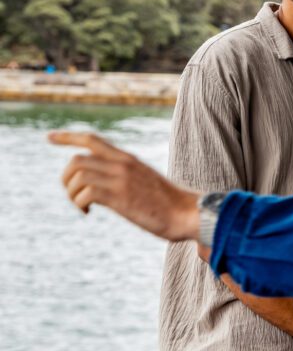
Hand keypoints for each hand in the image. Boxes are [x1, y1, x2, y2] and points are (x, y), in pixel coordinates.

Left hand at [50, 131, 199, 241]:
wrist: (185, 212)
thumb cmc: (167, 202)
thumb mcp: (144, 181)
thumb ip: (126, 177)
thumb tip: (109, 185)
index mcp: (127, 159)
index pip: (92, 139)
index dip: (67, 137)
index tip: (49, 137)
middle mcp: (122, 164)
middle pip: (77, 159)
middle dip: (66, 178)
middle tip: (75, 196)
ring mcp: (121, 179)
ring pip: (77, 174)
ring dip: (71, 194)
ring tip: (83, 206)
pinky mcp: (121, 197)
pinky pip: (85, 194)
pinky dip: (80, 204)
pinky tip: (89, 213)